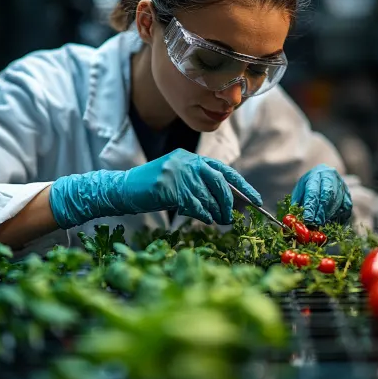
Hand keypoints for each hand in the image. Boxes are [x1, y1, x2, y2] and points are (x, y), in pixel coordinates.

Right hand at [50, 149, 261, 227]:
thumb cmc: (150, 190)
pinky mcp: (169, 187)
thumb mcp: (177, 181)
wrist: (121, 190)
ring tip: (219, 220)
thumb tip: (227, 205)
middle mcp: (186, 162)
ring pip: (209, 196)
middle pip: (220, 183)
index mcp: (190, 158)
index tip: (256, 200)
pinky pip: (195, 205)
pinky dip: (203, 215)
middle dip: (230, 203)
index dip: (242, 186)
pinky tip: (205, 220)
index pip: (224, 171)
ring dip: (217, 212)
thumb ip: (199, 187)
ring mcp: (177, 173)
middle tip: (234, 217)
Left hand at [290, 164, 352, 224]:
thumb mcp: (300, 190)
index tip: (308, 219)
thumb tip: (297, 218)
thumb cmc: (309, 185)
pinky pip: (346, 207)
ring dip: (329, 215)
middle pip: (327, 196)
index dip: (311, 207)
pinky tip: (332, 221)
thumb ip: (298, 202)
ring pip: (338, 201)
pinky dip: (339, 215)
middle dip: (321, 212)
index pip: (313, 192)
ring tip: (322, 223)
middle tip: (316, 223)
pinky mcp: (348, 193)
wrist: (324, 175)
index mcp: (316, 175)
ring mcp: (341, 185)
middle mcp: (331, 177)